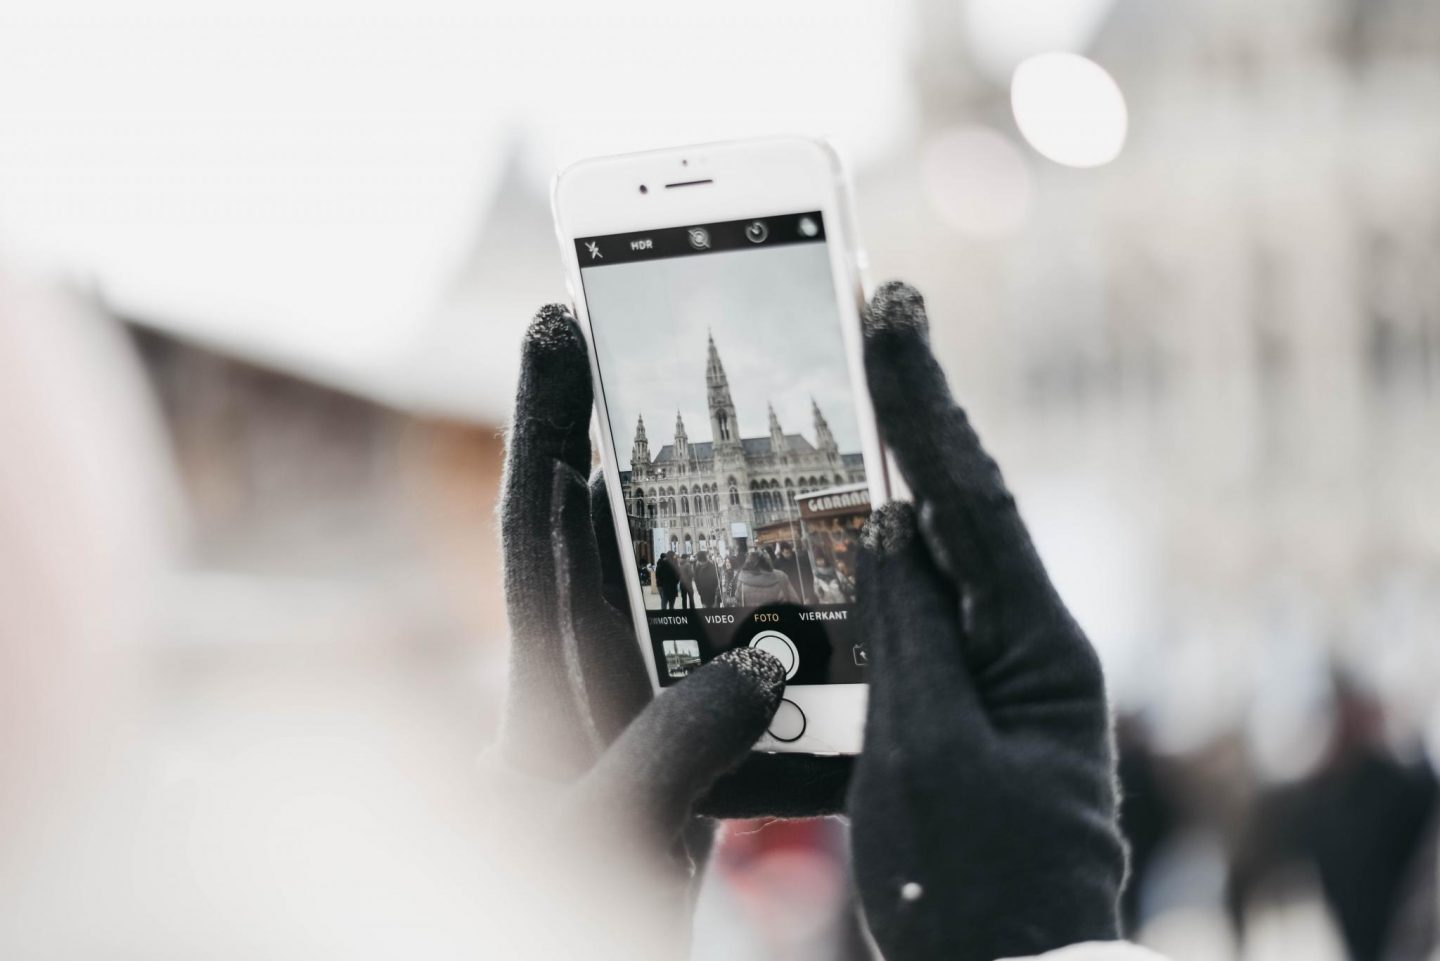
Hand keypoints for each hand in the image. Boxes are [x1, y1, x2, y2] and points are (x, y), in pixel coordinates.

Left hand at [489, 304, 849, 955]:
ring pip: (654, 574)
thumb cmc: (568, 913)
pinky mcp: (673, 734)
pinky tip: (788, 563)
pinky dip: (741, 593)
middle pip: (590, 523)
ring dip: (688, 500)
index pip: (536, 527)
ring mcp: (625, 700)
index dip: (546, 423)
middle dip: (612, 425)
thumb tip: (753, 661)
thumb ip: (666, 751)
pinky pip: (708, 641)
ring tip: (738, 420)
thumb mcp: (609, 835)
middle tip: (650, 335)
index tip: (554, 323)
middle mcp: (577, 675)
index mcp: (540, 688)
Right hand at [849, 283, 1126, 960]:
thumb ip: (906, 633)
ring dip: (881, 492)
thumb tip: (887, 528)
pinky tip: (829, 546)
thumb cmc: (972, 887)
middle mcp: (1026, 644)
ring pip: (933, 559)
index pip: (975, 498)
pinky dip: (869, 574)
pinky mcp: (963, 703)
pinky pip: (914, 617)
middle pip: (962, 509)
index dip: (928, 399)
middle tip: (865, 328)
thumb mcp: (926, 754)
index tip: (892, 309)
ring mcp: (997, 673)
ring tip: (831, 420)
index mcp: (1038, 647)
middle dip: (912, 420)